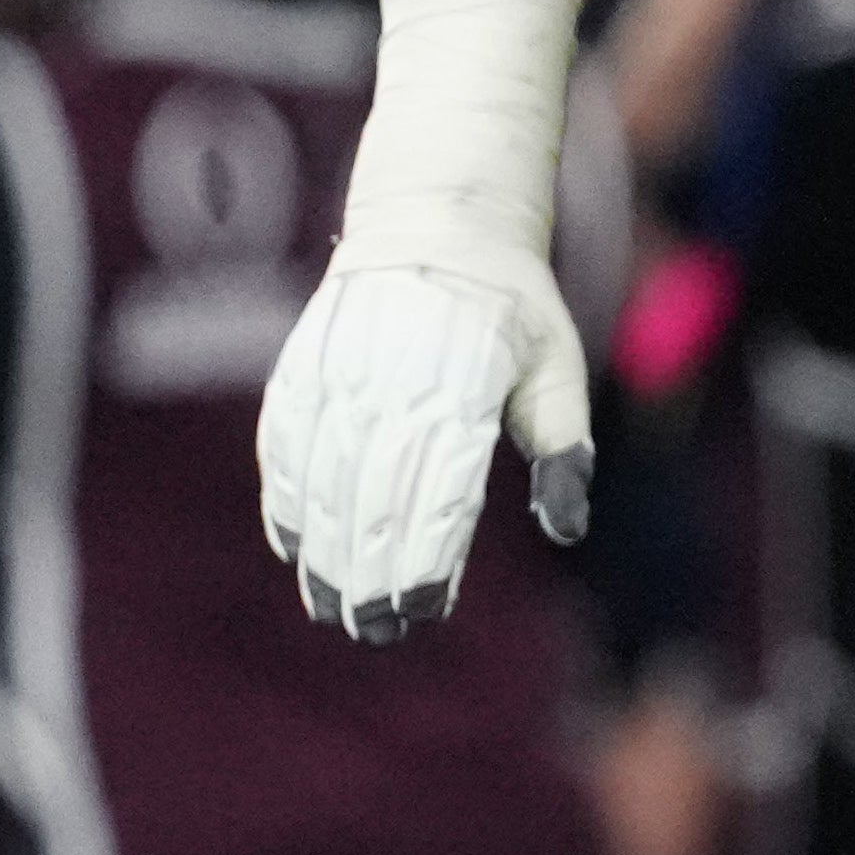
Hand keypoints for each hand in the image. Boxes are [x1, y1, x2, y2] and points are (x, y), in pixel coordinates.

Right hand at [256, 0, 593, 640]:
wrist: (436, 225)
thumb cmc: (512, 310)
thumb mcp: (556, 367)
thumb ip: (563, 446)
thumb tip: (567, 526)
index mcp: (464, 388)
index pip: (440, 492)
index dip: (426, 557)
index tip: (422, 611)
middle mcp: (395, 385)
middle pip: (376, 498)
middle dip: (373, 571)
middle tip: (375, 630)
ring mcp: (341, 376)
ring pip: (326, 481)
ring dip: (327, 550)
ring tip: (332, 607)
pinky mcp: (304, 370)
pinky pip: (286, 445)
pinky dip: (287, 497)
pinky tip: (294, 546)